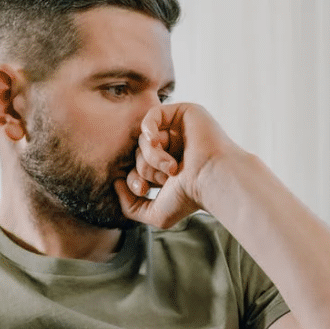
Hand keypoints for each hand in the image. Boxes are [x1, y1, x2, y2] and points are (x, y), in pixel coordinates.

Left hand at [114, 103, 244, 228]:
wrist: (213, 181)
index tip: (142, 190)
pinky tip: (156, 142)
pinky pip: (153, 114)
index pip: (138, 168)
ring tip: (172, 168)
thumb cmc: (190, 198)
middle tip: (166, 178)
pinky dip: (148, 129)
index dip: (134, 178)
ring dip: (152, 156)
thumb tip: (116, 183)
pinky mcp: (184, 114)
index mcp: (169, 168)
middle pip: (138, 153)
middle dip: (145, 168)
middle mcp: (175, 148)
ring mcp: (180, 131)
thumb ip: (130, 207)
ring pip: (144, 138)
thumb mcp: (156, 214)